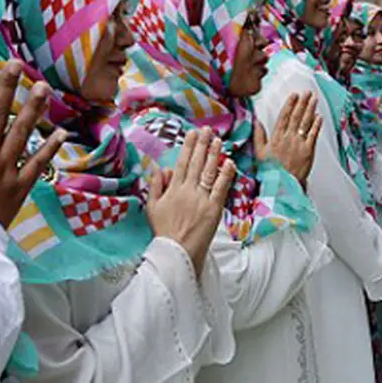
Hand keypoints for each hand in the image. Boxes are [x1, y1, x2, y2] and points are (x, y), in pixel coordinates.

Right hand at [145, 128, 237, 276]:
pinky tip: (229, 162)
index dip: (188, 146)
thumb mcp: (152, 208)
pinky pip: (221, 188)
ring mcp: (201, 199)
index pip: (182, 162)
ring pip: (209, 172)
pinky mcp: (213, 209)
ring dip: (214, 154)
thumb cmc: (164, 232)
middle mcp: (187, 191)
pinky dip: (225, 174)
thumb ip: (156, 186)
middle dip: (203, 144)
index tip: (193, 133)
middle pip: (197, 163)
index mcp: (172, 189)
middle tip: (208, 130)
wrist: (176, 253)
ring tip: (219, 140)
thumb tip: (161, 168)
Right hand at [255, 92, 321, 185]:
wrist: (282, 185)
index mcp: (276, 137)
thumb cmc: (270, 171)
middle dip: (302, 103)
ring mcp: (299, 144)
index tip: (294, 95)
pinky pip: (313, 134)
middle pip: (296, 116)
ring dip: (310, 109)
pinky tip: (319, 117)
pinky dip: (316, 124)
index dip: (290, 104)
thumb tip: (255, 120)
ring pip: (305, 123)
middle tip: (308, 93)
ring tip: (314, 100)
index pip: (284, 116)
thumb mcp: (259, 152)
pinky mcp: (309, 151)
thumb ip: (258, 135)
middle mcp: (288, 138)